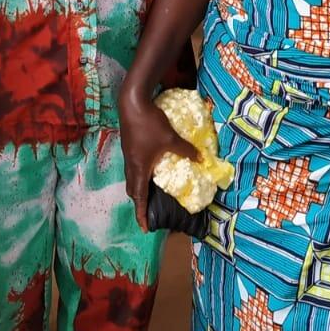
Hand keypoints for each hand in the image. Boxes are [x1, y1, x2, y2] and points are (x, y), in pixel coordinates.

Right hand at [118, 88, 199, 232]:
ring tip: (148, 194)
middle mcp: (131, 164)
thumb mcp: (171, 138)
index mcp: (139, 168)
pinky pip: (132, 167)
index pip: (139, 197)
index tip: (144, 227)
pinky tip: (149, 169)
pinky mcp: (129, 146)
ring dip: (138, 188)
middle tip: (147, 212)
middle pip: (132, 189)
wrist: (132, 103)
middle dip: (140, 203)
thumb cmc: (150, 123)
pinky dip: (139, 175)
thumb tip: (201, 159)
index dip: (142, 213)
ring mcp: (128, 155)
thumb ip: (186, 150)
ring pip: (131, 178)